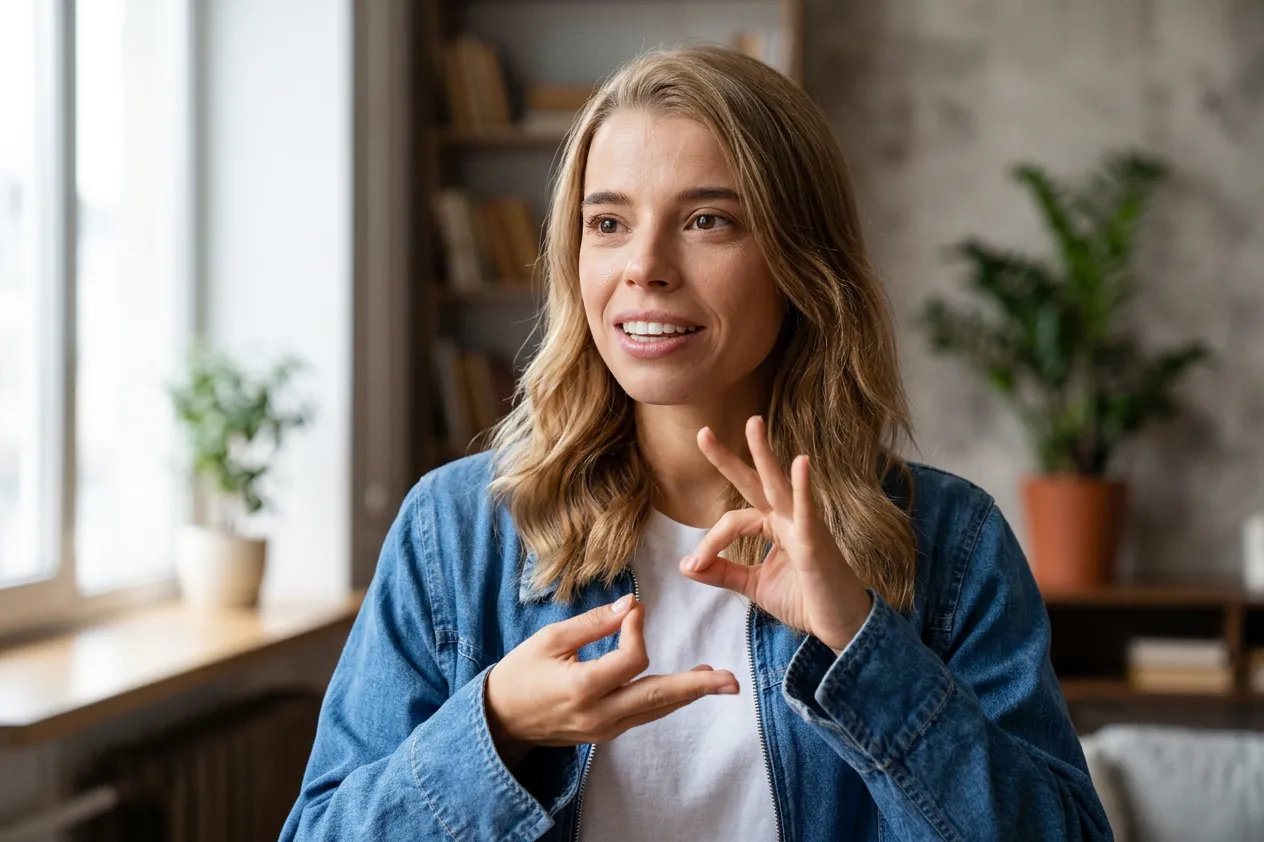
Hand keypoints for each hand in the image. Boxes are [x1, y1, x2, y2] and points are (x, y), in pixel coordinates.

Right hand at [484, 595, 739, 768]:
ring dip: (689, 693)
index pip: (631, 659)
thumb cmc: (520, 674)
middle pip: (658, 697)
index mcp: (582, 687)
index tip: (634, 609)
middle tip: (730, 680)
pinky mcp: (606, 733)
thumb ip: (593, 623)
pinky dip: (666, 700)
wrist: (500, 720)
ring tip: (721, 681)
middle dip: (697, 687)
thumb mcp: (549, 640)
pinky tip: (685, 688)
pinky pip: (643, 715)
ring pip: (656, 709)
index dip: (636, 629)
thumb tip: (631, 604)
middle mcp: (599, 714)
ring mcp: (604, 729)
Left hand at [680, 415, 873, 652]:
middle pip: (754, 482)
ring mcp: (804, 526)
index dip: (710, 542)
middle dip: (728, 458)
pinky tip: (801, 463)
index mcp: (773, 525)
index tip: (694, 564)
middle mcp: (788, 518)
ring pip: (779, 486)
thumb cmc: (804, 599)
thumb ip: (722, 572)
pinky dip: (803, 488)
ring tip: (753, 423)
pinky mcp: (817, 542)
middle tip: (702, 433)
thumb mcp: (753, 586)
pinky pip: (808, 511)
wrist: (840, 625)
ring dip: (765, 455)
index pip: (732, 521)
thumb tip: (685, 565)